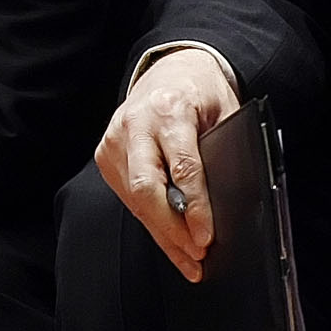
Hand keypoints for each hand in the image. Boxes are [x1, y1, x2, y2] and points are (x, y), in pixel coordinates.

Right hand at [94, 48, 239, 281]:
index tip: (206, 237)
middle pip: (147, 189)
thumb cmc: (201, 93)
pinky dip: (150, 221)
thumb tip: (225, 207)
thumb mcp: (223, 115)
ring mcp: (115, 139)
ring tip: (189, 260)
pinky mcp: (105, 153)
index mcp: (169, 108)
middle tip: (197, 256)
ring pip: (135, 199)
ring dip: (163, 234)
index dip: (195, 208)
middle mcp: (135, 123)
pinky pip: (128, 196)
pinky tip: (170, 240)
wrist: (170, 69)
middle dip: (172, 230)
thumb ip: (220, 154)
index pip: (182, 167)